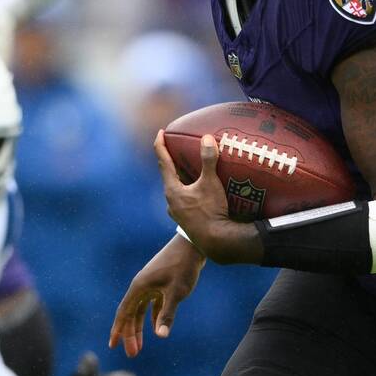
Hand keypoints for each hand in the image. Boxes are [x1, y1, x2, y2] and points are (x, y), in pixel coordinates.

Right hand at [109, 234, 205, 357]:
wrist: (192, 246)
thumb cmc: (182, 267)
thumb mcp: (176, 292)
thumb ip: (167, 314)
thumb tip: (160, 335)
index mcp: (139, 287)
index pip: (124, 312)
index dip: (118, 330)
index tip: (112, 345)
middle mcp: (141, 286)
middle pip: (130, 314)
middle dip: (130, 334)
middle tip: (132, 354)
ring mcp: (150, 285)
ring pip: (140, 310)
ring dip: (139, 328)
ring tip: (140, 346)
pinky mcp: (159, 284)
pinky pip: (151, 305)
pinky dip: (151, 317)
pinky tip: (155, 329)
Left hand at [155, 129, 232, 245]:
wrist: (215, 242)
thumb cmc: (211, 211)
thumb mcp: (210, 183)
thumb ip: (208, 160)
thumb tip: (207, 138)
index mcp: (172, 189)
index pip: (163, 161)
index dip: (161, 145)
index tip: (160, 132)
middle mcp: (171, 201)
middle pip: (169, 176)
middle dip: (172, 161)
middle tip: (177, 148)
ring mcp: (178, 212)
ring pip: (177, 190)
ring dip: (182, 178)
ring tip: (190, 169)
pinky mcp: (187, 220)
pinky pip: (186, 200)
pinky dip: (190, 191)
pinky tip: (200, 191)